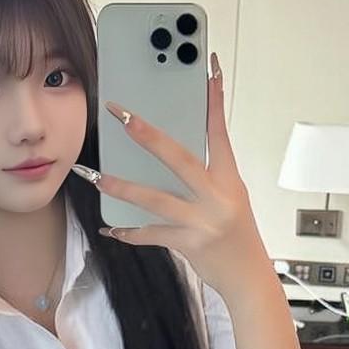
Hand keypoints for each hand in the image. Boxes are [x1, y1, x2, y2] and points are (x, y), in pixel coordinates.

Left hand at [71, 51, 271, 301]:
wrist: (249, 277)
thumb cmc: (238, 235)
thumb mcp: (230, 198)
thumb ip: (205, 177)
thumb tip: (168, 155)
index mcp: (229, 179)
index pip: (219, 132)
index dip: (214, 100)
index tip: (209, 71)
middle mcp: (217, 196)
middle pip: (180, 158)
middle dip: (149, 136)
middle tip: (123, 117)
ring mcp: (203, 220)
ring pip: (156, 199)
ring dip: (124, 187)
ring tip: (100, 177)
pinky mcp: (189, 244)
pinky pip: (151, 234)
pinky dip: (129, 231)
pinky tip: (111, 227)